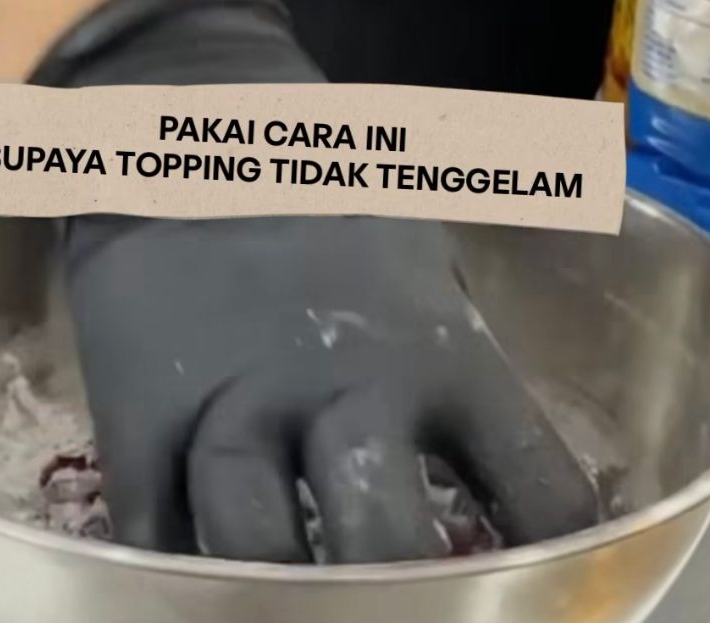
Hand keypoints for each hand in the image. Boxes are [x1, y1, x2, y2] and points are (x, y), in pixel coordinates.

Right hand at [35, 0, 596, 562]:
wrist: (206, 134)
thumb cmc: (332, 194)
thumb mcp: (425, 260)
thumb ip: (450, 355)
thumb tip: (478, 444)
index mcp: (441, 352)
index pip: (534, 486)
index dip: (565, 552)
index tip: (561, 578)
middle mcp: (348, 390)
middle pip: (388, 546)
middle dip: (404, 600)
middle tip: (410, 604)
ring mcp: (240, 403)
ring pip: (260, 556)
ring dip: (284, 598)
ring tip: (300, 605)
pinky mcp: (145, 410)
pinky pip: (161, 532)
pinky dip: (185, 571)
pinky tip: (205, 580)